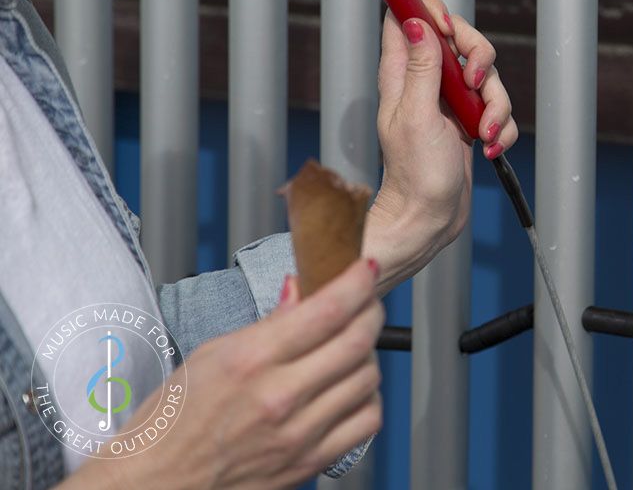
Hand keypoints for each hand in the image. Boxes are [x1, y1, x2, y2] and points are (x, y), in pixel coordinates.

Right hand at [64, 260, 383, 489]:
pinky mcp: (310, 461)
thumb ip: (267, 322)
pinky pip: (366, 420)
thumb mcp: (211, 354)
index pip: (326, 310)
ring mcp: (299, 433)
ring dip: (370, 353)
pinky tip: (351, 387)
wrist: (157, 484)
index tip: (366, 268)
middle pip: (357, 341)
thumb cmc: (174, 420)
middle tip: (367, 300)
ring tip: (353, 344)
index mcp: (250, 361)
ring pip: (367, 378)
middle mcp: (279, 397)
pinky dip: (368, 397)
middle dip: (371, 310)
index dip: (357, 282)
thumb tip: (301, 289)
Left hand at [365, 0, 518, 293]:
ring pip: (487, 75)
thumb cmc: (415, 174)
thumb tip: (417, 20)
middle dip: (480, 57)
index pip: (410, 16)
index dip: (434, 13)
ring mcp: (450, 102)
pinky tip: (490, 147)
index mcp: (402, 73)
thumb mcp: (417, 116)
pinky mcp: (470, 122)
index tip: (449, 33)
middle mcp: (427, 81)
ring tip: (485, 133)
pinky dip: (502, 127)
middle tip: (477, 83)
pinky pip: (498, 109)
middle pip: (461, 38)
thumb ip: (420, 67)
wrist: (429, 219)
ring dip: (496, 103)